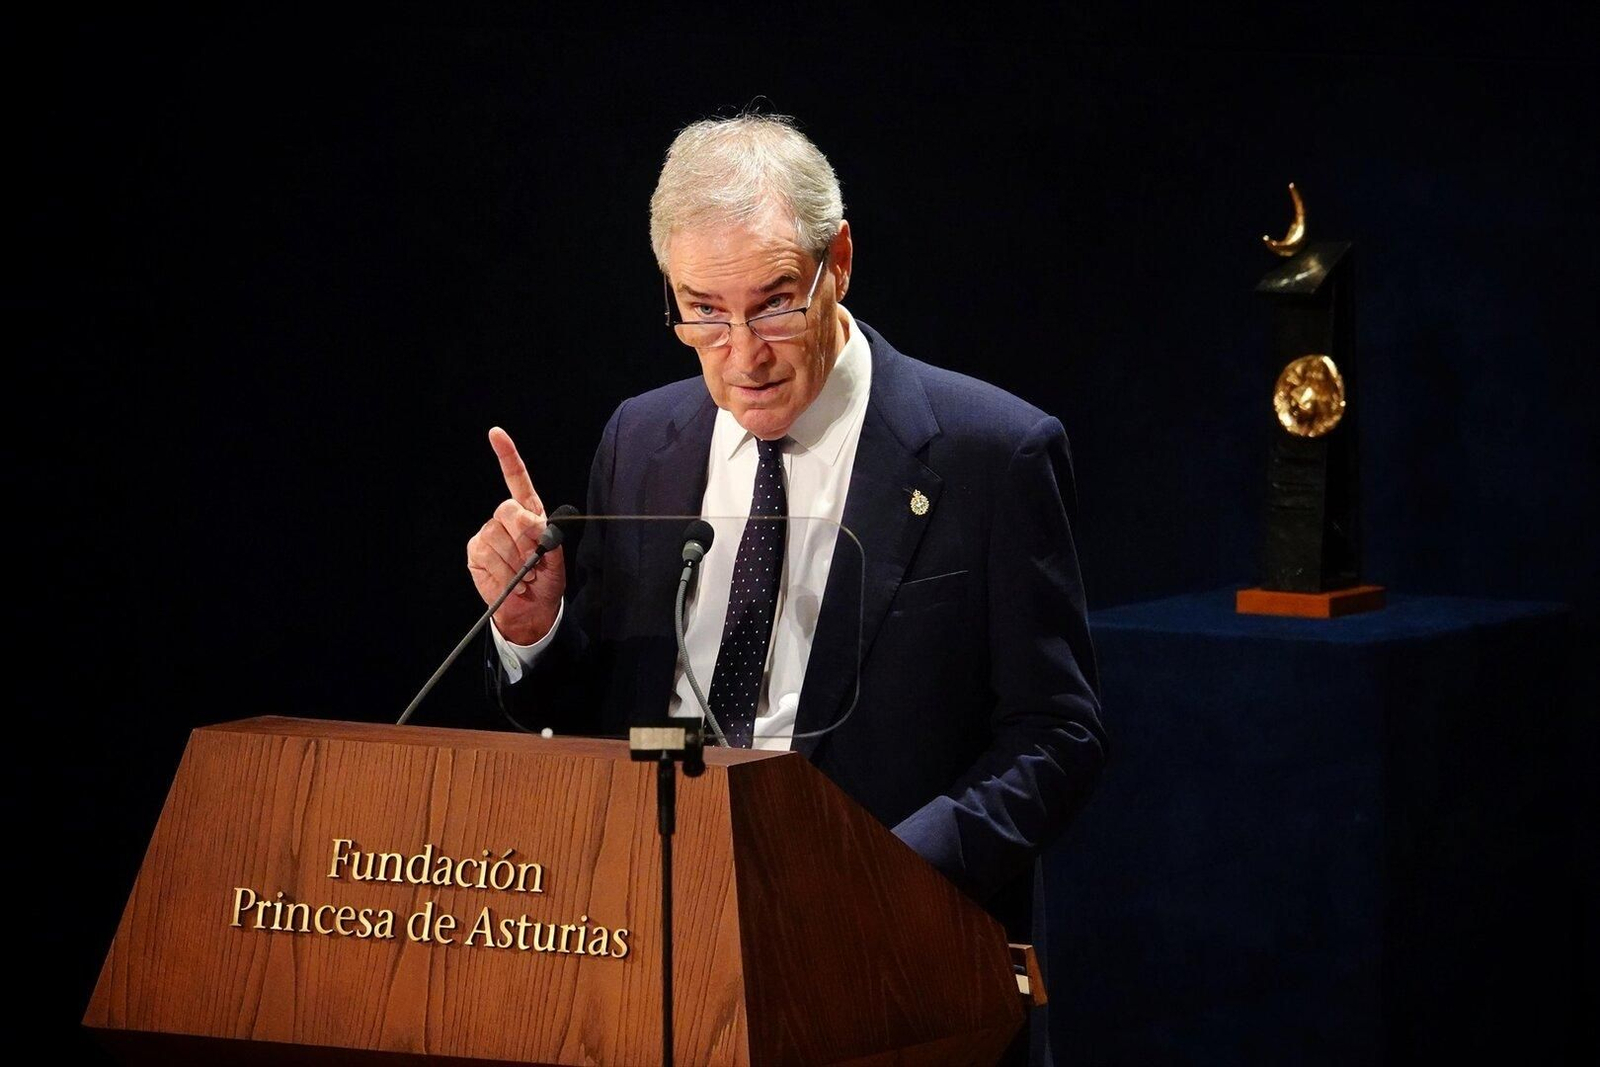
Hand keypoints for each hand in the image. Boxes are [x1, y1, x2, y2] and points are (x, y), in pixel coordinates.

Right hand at [466, 427, 565, 644]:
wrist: (531, 609)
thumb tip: (535, 525)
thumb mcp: (557, 559)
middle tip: (535, 561)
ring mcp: (488, 533)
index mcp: (530, 512)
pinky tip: (512, 583)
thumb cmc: (547, 580)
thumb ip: (549, 539)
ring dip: (516, 562)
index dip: (506, 456)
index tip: (495, 433)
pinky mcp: (475, 551)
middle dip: (525, 537)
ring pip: (497, 537)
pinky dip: (504, 573)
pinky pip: (487, 555)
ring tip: (525, 576)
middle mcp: (506, 518)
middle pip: (509, 510)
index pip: (516, 478)